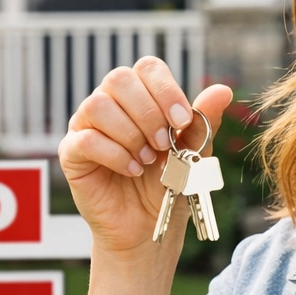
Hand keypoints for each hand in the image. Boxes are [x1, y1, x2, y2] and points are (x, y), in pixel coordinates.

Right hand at [59, 57, 232, 253]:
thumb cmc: (169, 184)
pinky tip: (131, 170)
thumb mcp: (192, 152)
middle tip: (163, 144)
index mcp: (141, 96)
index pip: (147, 67)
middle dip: (148, 112)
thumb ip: (203, 122)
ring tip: (147, 160)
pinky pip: (86, 140)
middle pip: (119, 79)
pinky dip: (114, 155)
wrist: (148, 226)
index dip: (166, 89)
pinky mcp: (72, 153)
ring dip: (130, 134)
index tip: (182, 121)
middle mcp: (110, 104)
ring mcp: (86, 126)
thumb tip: (223, 90)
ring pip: (98, 105)